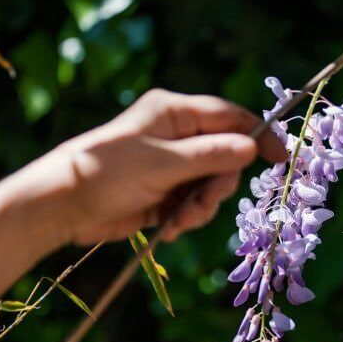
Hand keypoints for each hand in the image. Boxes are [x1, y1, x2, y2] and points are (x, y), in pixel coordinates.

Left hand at [0, 89, 287, 247]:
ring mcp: (170, 165)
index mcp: (174, 114)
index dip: (258, 135)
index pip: (229, 117)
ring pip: (210, 184)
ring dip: (201, 206)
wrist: (62, 205)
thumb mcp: (164, 163)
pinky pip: (192, 203)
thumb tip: (251, 147)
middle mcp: (176, 135)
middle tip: (200, 204)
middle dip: (217, 184)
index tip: (280, 159)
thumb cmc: (108, 173)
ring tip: (177, 221)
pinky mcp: (162, 192)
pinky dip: (187, 217)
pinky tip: (169, 227)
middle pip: (225, 156)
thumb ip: (210, 155)